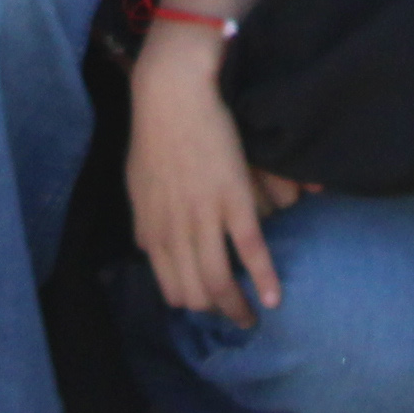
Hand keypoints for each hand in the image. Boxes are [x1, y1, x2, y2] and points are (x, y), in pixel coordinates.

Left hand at [125, 31, 285, 327]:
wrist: (173, 95)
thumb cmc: (157, 135)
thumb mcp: (139, 186)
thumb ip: (145, 221)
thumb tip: (148, 246)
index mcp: (151, 230)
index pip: (171, 287)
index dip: (191, 302)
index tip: (209, 306)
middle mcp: (174, 231)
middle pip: (196, 292)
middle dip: (216, 311)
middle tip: (236, 316)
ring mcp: (204, 217)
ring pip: (220, 282)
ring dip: (239, 308)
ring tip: (253, 318)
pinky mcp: (233, 200)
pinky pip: (251, 250)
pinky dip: (264, 279)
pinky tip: (274, 296)